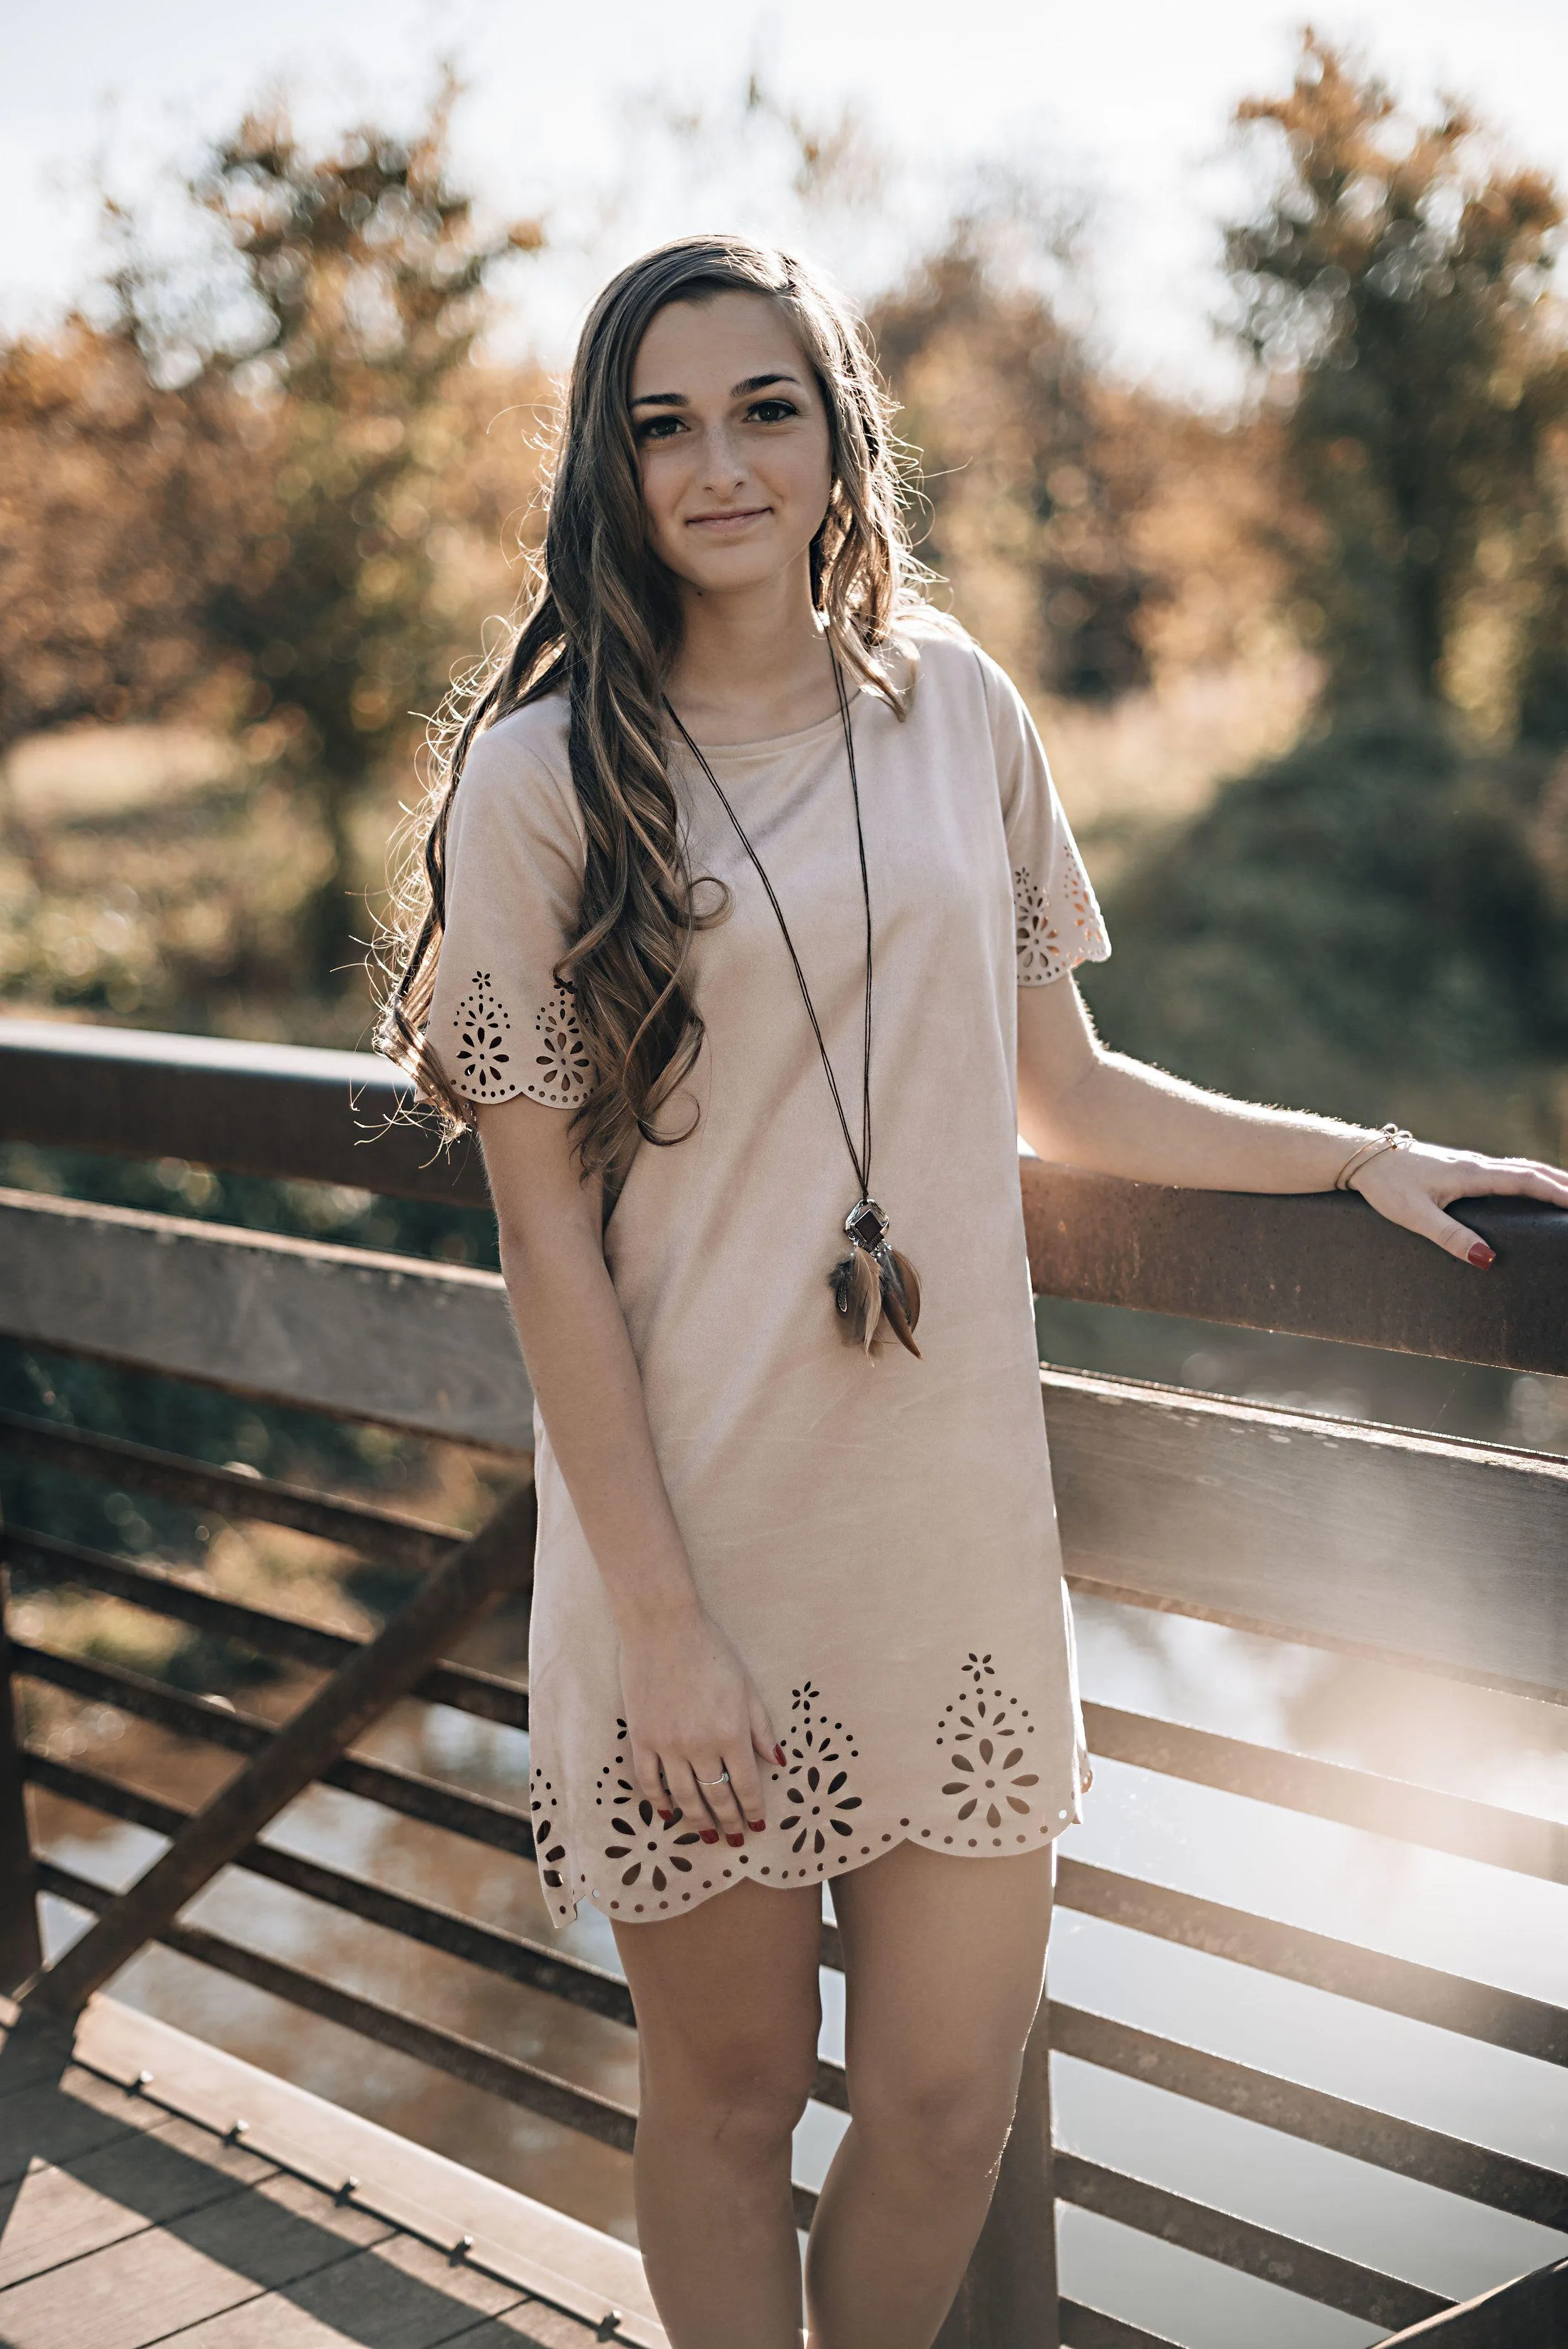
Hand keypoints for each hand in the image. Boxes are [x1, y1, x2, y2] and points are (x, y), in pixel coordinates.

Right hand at [617, 1599, 781, 1846]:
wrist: (663, 1626)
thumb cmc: (711, 1651)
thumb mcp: (747, 1688)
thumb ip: (762, 1728)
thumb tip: (778, 1762)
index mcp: (731, 1733)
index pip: (745, 1786)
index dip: (752, 1810)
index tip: (757, 1824)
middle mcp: (700, 1746)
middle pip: (716, 1798)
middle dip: (728, 1822)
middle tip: (733, 1838)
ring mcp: (667, 1744)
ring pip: (683, 1797)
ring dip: (696, 1821)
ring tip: (704, 1836)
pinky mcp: (641, 1738)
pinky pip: (649, 1781)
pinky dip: (658, 1802)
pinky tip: (667, 1814)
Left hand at [1351, 1139, 1567, 1263]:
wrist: (1362, 1156)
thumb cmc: (1385, 1186)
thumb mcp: (1414, 1215)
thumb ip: (1450, 1237)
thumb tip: (1488, 1259)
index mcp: (1471, 1173)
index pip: (1526, 1181)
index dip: (1557, 1192)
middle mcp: (1476, 1164)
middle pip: (1531, 1171)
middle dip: (1563, 1184)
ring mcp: (1469, 1163)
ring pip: (1520, 1168)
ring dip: (1549, 1178)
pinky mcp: (1460, 1167)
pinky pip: (1506, 1170)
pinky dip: (1529, 1177)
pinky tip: (1531, 1187)